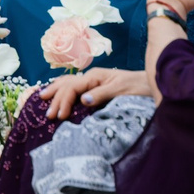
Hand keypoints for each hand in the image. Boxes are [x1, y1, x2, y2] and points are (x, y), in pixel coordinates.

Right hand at [42, 65, 156, 119]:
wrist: (151, 82)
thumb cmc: (138, 87)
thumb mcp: (121, 91)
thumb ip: (101, 94)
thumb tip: (82, 100)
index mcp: (94, 77)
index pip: (72, 88)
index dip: (64, 101)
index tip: (59, 117)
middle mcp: (91, 76)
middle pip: (66, 85)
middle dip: (55, 98)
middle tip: (47, 115)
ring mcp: (93, 80)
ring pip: (68, 82)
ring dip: (55, 91)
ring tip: (42, 97)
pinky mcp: (96, 86)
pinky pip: (74, 85)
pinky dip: (63, 88)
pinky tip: (58, 90)